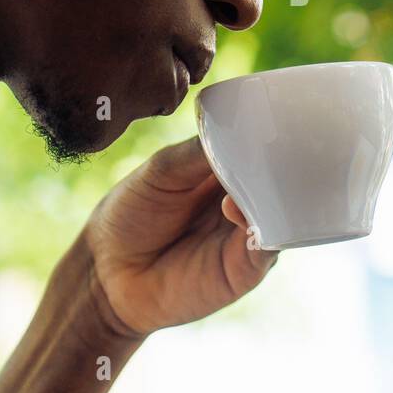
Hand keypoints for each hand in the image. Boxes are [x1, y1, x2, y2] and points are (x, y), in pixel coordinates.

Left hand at [80, 136, 278, 340]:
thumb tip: (239, 133)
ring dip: (278, 198)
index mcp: (227, 171)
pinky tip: (243, 217)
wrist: (108, 272)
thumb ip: (199, 153)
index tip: (280, 120)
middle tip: (282, 150)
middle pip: (280, 181)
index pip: (262, 148)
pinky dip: (267, 233)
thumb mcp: (162, 170)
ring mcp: (248, 234)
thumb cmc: (131, 214)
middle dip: (284, 166)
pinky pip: (270, 249)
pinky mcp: (245, 269)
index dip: (272, 135)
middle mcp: (246, 200)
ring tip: (260, 184)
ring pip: (284, 214)